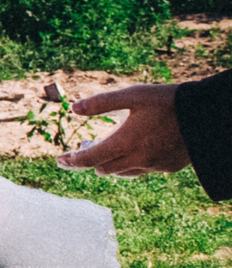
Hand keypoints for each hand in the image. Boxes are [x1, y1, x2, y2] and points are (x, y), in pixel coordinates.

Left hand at [62, 82, 187, 175]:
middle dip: (90, 160)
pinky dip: (132, 163)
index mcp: (125, 143)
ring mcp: (155, 165)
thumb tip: (73, 109)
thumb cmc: (169, 101)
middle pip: (103, 169)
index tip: (59, 160)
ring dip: (110, 164)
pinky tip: (134, 149)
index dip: (72, 161)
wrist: (208, 115)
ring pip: (123, 172)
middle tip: (84, 146)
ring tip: (107, 148)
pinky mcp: (170, 167)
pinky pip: (143, 170)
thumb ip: (101, 103)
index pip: (89, 159)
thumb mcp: (133, 95)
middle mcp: (138, 159)